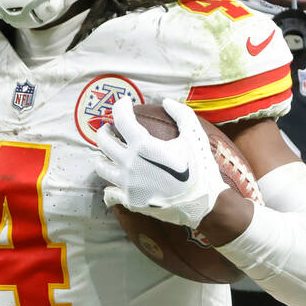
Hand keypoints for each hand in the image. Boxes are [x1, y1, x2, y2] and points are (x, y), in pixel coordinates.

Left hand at [95, 96, 227, 228]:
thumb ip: (181, 114)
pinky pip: (110, 192)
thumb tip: (166, 102)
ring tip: (108, 154)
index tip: (124, 103)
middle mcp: (130, 164)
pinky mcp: (130, 201)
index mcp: (143, 146)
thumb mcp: (195, 136)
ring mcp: (128, 184)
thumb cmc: (200, 168)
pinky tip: (116, 181)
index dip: (120, 106)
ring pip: (101, 166)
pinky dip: (110, 185)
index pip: (121, 118)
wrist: (203, 204)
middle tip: (111, 128)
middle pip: (103, 141)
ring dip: (102, 156)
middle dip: (105, 129)